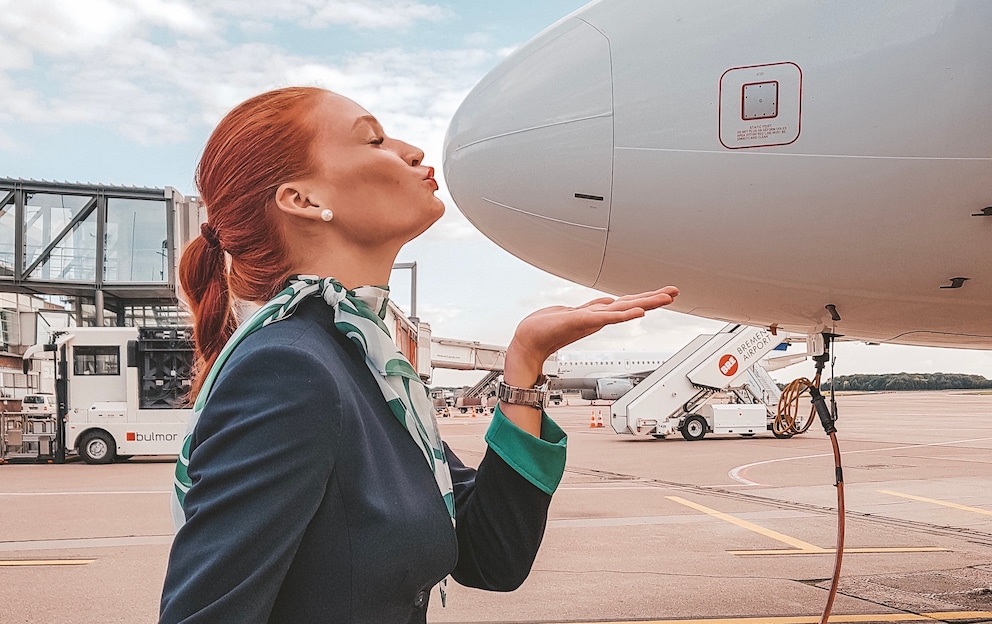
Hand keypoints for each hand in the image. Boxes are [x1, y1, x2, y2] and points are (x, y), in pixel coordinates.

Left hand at [503, 287, 679, 387]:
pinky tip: (637, 313)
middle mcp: (596, 316)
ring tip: (665, 299)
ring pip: (623, 309)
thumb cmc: (544, 328)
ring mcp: (591, 320)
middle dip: (653, 299)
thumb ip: (590, 309)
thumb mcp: (571, 313)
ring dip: (645, 304)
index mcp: (595, 313)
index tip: (665, 293)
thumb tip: (605, 302)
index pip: (625, 303)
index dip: (645, 298)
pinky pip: (606, 318)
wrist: (527, 341)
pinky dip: (623, 315)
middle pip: (630, 304)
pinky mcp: (582, 322)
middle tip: (675, 293)